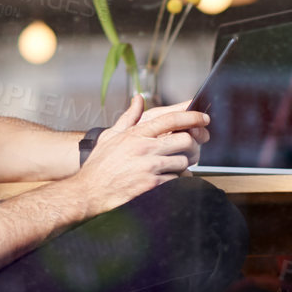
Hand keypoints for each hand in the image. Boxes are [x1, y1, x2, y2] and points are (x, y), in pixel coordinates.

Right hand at [75, 95, 210, 213]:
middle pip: (185, 140)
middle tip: (188, 152)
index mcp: (136, 134)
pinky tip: (166, 183)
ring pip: (183, 162)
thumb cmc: (99, 165)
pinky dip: (176, 183)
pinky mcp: (152, 186)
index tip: (203, 119)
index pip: (171, 118)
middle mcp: (144, 148)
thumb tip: (138, 99)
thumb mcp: (110, 136)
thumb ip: (129, 117)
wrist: (88, 192)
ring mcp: (149, 168)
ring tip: (171, 170)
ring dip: (182, 167)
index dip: (192, 117)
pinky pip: (177, 181)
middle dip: (191, 146)